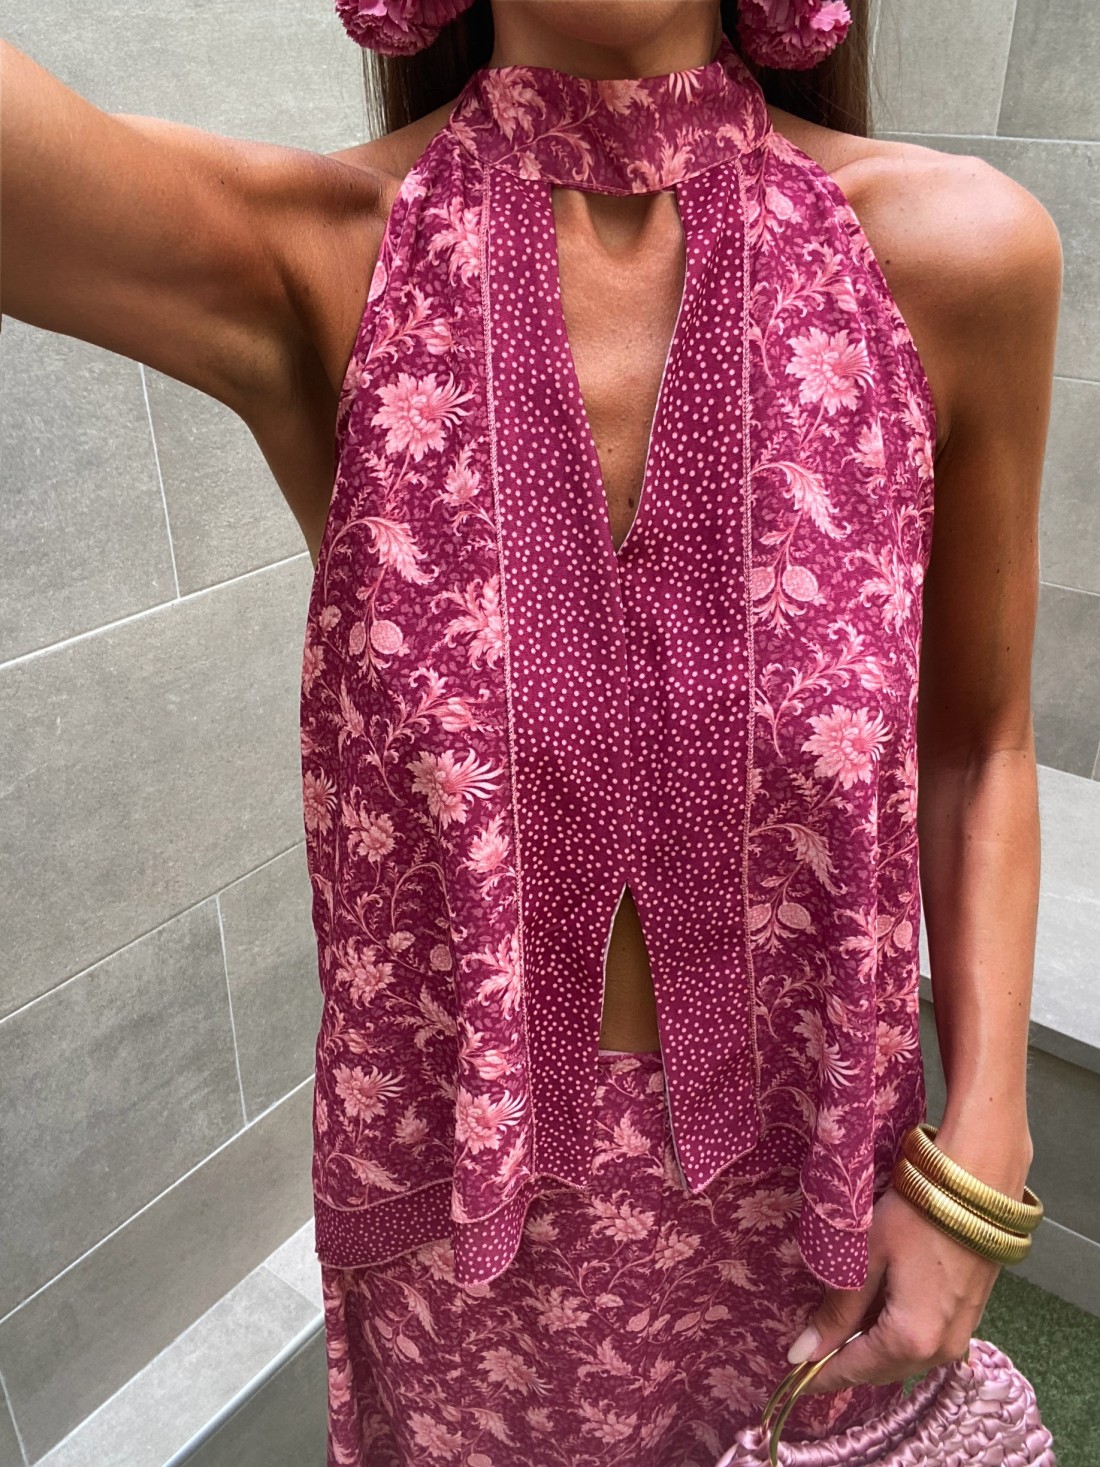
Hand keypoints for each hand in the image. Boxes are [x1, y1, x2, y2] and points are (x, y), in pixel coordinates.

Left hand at [786, 1184, 999, 1394]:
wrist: (978, 1186)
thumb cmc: (916, 1214)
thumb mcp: (866, 1258)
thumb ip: (837, 1311)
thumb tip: (802, 1352)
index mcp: (911, 1341)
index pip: (853, 1371)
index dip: (820, 1375)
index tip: (791, 1377)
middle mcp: (940, 1352)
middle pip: (880, 1371)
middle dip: (844, 1362)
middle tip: (810, 1346)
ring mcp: (959, 1338)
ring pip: (902, 1360)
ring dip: (869, 1349)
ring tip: (837, 1324)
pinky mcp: (968, 1320)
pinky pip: (922, 1344)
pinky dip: (894, 1336)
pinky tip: (874, 1312)